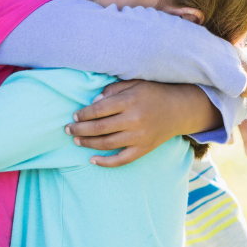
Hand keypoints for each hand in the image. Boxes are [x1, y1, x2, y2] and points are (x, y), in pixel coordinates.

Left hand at [65, 81, 217, 167]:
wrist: (179, 109)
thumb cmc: (153, 93)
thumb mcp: (134, 83)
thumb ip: (112, 90)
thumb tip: (93, 102)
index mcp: (130, 101)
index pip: (99, 110)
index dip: (83, 114)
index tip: (74, 116)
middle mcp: (134, 120)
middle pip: (99, 128)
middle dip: (80, 130)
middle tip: (67, 129)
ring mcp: (139, 136)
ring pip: (107, 144)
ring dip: (88, 143)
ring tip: (76, 140)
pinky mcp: (144, 148)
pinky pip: (122, 159)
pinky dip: (106, 162)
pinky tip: (92, 160)